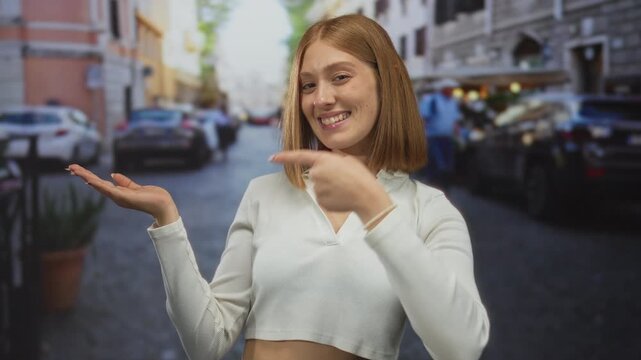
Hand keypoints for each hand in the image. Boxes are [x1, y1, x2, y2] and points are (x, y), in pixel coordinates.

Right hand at [67, 164, 178, 225]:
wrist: (163, 205)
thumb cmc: (153, 197)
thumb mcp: (136, 187)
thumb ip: (125, 183)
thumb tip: (113, 175)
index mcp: (118, 193)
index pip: (100, 183)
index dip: (88, 176)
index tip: (77, 169)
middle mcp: (116, 196)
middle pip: (96, 184)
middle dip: (83, 175)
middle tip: (69, 167)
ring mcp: (119, 197)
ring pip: (99, 185)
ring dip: (86, 177)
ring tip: (74, 169)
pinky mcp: (124, 198)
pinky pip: (109, 190)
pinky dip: (98, 184)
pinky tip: (89, 179)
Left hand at [270, 150, 392, 221]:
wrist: (367, 196)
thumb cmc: (361, 176)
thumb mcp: (348, 159)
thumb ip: (333, 158)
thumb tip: (327, 160)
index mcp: (323, 159)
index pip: (299, 157)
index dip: (284, 157)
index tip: (272, 158)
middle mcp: (317, 173)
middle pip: (315, 174)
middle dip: (325, 176)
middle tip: (343, 178)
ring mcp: (317, 188)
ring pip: (319, 187)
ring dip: (329, 187)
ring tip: (344, 188)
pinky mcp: (320, 201)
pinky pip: (322, 198)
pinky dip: (330, 198)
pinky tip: (342, 197)